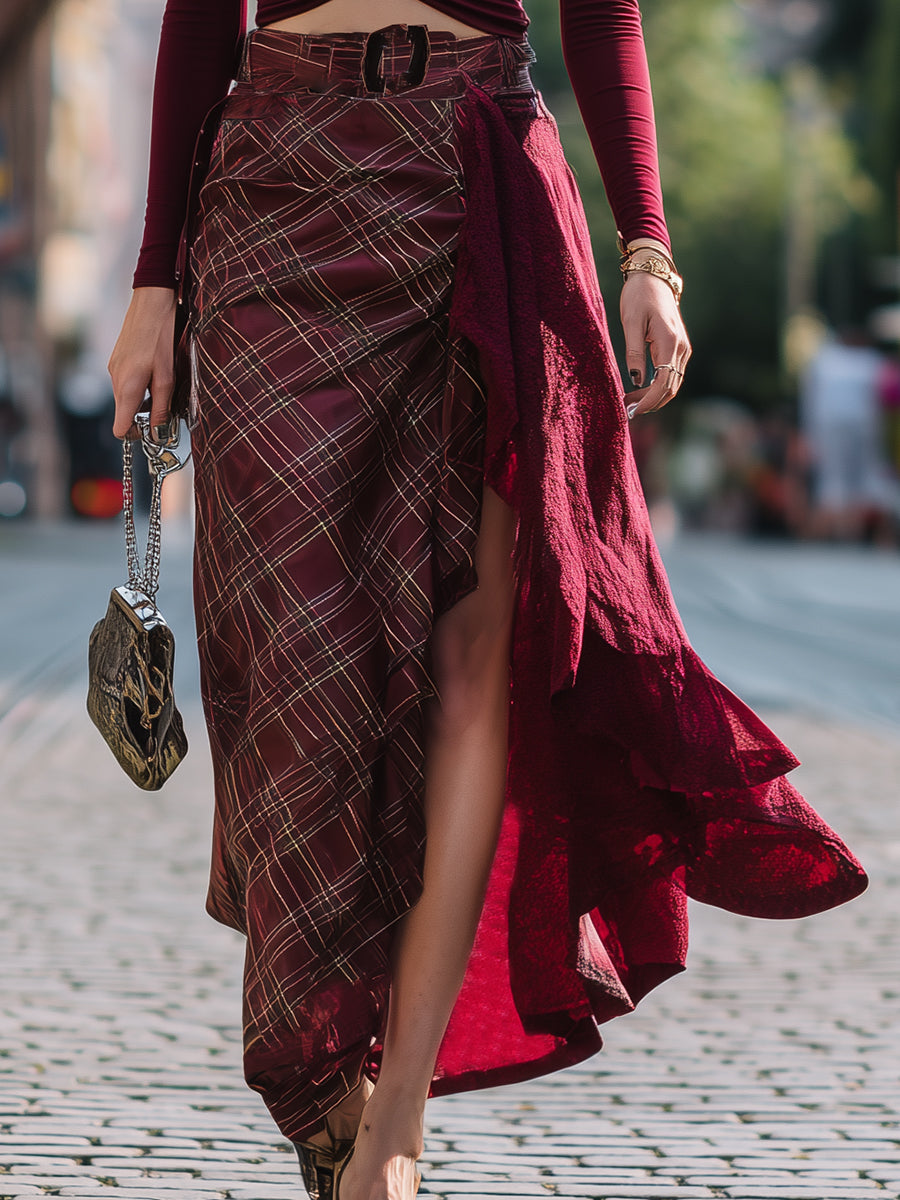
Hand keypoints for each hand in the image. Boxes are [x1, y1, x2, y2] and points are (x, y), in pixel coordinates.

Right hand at [108, 287, 176, 439]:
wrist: (150, 304)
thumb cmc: (160, 338)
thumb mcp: (167, 378)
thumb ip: (162, 408)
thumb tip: (159, 433)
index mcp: (127, 389)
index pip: (120, 428)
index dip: (135, 434)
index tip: (150, 432)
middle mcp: (115, 381)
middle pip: (124, 413)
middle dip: (143, 416)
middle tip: (165, 408)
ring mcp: (113, 369)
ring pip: (126, 397)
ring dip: (142, 399)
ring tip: (162, 385)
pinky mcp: (116, 360)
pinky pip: (125, 382)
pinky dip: (138, 385)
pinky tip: (153, 371)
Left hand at [620, 264, 690, 417]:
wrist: (654, 277)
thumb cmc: (639, 296)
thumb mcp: (631, 322)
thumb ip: (634, 351)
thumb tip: (635, 380)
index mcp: (670, 342)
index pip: (664, 382)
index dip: (649, 401)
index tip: (633, 411)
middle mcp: (681, 348)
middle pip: (670, 387)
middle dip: (650, 403)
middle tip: (626, 410)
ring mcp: (682, 349)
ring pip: (672, 384)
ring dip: (653, 397)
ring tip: (629, 402)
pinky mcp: (678, 349)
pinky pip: (670, 375)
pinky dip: (656, 387)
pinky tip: (639, 391)